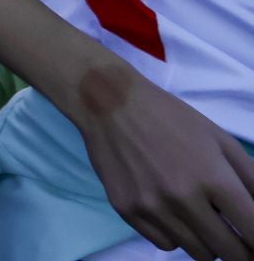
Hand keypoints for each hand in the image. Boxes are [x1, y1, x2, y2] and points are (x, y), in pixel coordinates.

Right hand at [75, 66, 253, 258]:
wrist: (108, 102)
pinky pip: (165, 243)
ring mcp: (152, 207)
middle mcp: (183, 197)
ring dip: (208, 243)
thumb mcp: (220, 139)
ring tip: (201, 219)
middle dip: (241, 250)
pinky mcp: (127, 211)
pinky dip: (175, 235)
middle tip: (237, 238)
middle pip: (229, 251)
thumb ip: (251, 178)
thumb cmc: (170, 117)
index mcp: (213, 177)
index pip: (252, 230)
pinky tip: (171, 213)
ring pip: (198, 252)